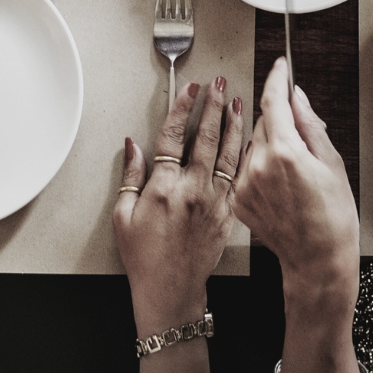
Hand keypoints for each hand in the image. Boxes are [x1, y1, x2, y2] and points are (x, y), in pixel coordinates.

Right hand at [114, 78, 243, 334]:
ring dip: (233, 124)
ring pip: (227, 152)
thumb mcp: (123, 216)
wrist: (172, 287)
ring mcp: (214, 199)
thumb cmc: (145, 256)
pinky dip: (244, 154)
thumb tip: (133, 145)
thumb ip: (129, 176)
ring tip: (237, 102)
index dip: (183, 108)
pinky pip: (238, 175)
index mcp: (164, 187)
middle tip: (219, 84)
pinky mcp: (228, 211)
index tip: (190, 88)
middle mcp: (192, 189)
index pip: (173, 136)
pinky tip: (250, 139)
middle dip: (213, 105)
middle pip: (205, 137)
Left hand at [233, 58, 358, 299]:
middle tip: (303, 141)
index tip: (280, 66)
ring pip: (253, 145)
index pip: (273, 101)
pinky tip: (280, 187)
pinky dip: (260, 168)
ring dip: (269, 146)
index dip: (276, 78)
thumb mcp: (332, 163)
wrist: (317, 260)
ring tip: (294, 173)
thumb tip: (297, 97)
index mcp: (285, 153)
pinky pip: (246, 168)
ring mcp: (244, 184)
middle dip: (280, 121)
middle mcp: (258, 166)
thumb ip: (310, 125)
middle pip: (263, 122)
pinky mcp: (237, 199)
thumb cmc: (333, 218)